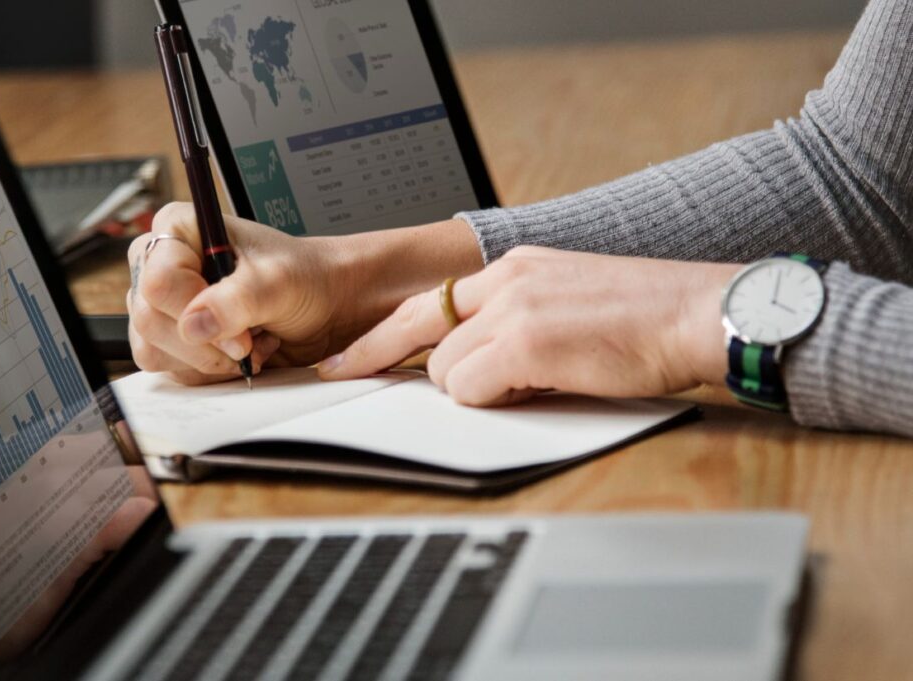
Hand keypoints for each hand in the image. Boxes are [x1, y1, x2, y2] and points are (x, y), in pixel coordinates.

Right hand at [127, 204, 482, 384]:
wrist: (326, 306)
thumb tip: (195, 324)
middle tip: (248, 343)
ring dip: (207, 359)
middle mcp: (162, 264)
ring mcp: (164, 304)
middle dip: (204, 344)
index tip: (240, 331)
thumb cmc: (306, 278)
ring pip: (153, 348)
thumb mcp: (279, 282)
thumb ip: (238, 300)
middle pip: (150, 319)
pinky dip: (207, 370)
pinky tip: (239, 354)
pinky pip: (170, 368)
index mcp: (179, 229)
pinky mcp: (173, 338)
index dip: (195, 312)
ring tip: (249, 343)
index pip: (159, 281)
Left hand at [319, 247, 740, 405]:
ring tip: (530, 383)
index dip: (382, 333)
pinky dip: (493, 399)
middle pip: (419, 328)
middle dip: (382, 358)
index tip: (349, 354)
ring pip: (445, 368)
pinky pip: (470, 387)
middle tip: (342, 375)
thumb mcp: (569, 300)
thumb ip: (517, 321)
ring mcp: (514, 307)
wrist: (700, 313)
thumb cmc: (647, 318)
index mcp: (516, 266)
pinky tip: (539, 387)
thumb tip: (481, 363)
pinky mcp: (527, 341)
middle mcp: (506, 278)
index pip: (430, 300)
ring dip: (474, 388)